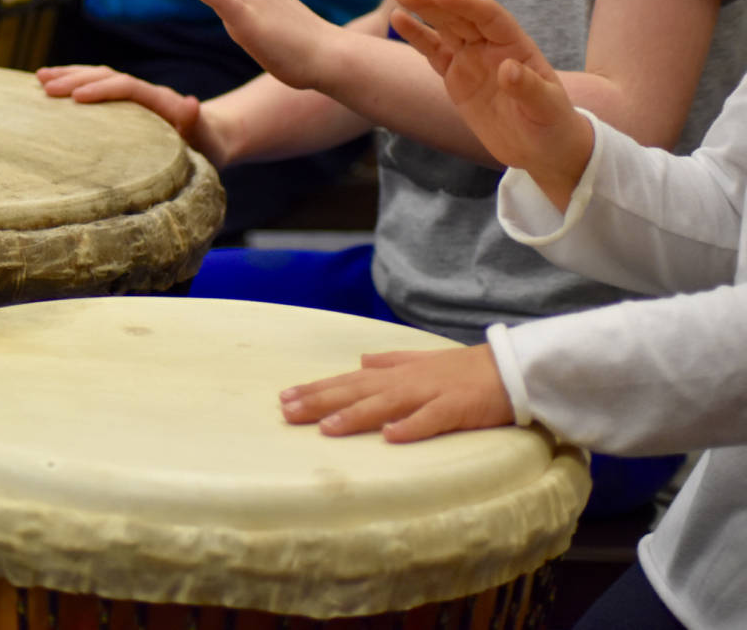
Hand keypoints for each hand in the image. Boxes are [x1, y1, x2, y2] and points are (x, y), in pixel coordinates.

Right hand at [36, 65, 230, 166]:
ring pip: (97, 76)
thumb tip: (192, 103)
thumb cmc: (208, 143)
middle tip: (45, 86)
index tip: (76, 98)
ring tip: (39, 78)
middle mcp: (143, 92)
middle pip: (106, 75)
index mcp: (159, 99)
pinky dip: (74, 84)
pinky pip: (97, 87)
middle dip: (75, 78)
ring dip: (69, 75)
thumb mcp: (207, 137)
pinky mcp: (125, 103)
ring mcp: (133, 95)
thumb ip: (197, 122)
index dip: (102, 89)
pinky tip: (50, 89)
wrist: (212, 136)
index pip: (126, 87)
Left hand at [279, 345, 514, 442]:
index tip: (285, 397)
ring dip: (356, 415)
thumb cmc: (464, 370)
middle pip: (357, 391)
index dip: (317, 389)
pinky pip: (431, 419)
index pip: (348, 381)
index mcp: (396, 373)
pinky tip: (390, 437)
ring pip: (386, 404)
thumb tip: (361, 360)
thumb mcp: (421, 362)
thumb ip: (390, 361)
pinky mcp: (456, 407)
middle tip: (288, 412)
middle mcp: (406, 381)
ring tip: (327, 427)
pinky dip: (411, 426)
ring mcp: (430, 393)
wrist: (510, 368)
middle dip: (321, 401)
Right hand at [390, 0, 594, 209]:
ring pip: (444, 29)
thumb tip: (507, 68)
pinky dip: (417, 37)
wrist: (541, 148)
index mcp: (515, 45)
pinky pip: (434, 52)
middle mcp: (491, 46)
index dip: (463, 4)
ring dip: (422, 12)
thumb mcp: (545, 108)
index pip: (487, 16)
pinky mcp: (456, 77)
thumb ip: (527, 87)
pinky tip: (400, 21)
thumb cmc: (551, 125)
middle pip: (460, 16)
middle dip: (433, 2)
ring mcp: (472, 60)